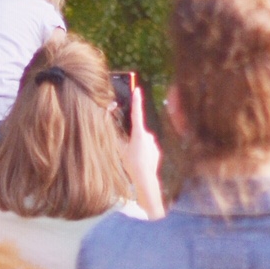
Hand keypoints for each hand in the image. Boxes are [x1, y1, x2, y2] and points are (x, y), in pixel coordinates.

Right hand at [120, 82, 162, 206]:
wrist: (145, 178)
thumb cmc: (131, 164)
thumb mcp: (120, 150)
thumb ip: (117, 138)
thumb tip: (112, 129)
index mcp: (139, 133)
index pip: (137, 113)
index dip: (137, 100)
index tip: (137, 89)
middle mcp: (148, 135)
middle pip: (138, 131)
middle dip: (132, 137)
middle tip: (128, 150)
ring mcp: (154, 143)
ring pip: (143, 141)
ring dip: (138, 146)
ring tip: (134, 159)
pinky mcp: (157, 151)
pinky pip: (148, 148)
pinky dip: (143, 152)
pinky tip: (140, 162)